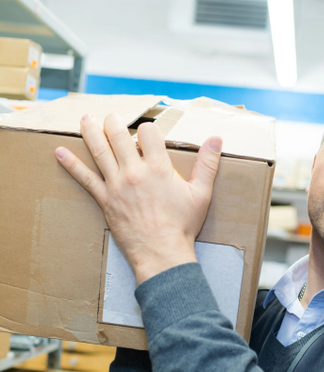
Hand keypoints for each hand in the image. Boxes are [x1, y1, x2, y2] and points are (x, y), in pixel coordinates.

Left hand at [55, 112, 222, 284]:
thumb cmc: (183, 226)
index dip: (149, 129)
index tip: (149, 134)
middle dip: (115, 122)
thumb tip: (216, 139)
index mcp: (159, 168)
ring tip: (86, 119)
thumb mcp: (202, 194)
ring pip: (99, 150)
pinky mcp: (105, 200)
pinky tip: (60, 152)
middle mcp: (135, 171)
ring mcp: (117, 185)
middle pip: (118, 135)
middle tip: (112, 118)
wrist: (162, 253)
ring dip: (90, 131)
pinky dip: (72, 164)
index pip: (148, 132)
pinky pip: (85, 178)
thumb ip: (208, 164)